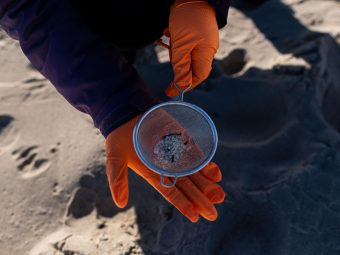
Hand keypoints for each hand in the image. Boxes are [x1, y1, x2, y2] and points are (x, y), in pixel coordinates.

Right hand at [105, 112, 225, 221]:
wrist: (128, 113)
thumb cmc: (120, 136)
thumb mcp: (115, 158)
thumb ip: (117, 180)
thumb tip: (120, 204)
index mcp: (152, 173)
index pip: (170, 192)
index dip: (182, 204)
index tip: (195, 216)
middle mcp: (167, 167)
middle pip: (187, 186)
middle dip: (200, 200)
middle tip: (213, 214)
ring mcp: (176, 155)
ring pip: (195, 173)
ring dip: (207, 185)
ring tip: (220, 197)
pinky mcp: (182, 142)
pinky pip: (197, 156)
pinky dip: (207, 165)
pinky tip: (217, 175)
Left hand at [164, 0, 218, 95]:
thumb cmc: (188, 19)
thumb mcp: (182, 46)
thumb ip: (181, 67)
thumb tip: (180, 87)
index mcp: (206, 54)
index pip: (198, 77)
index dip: (185, 85)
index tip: (170, 89)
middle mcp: (204, 49)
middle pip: (189, 66)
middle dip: (176, 62)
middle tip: (170, 52)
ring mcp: (199, 41)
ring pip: (183, 54)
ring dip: (173, 50)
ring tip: (168, 37)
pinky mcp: (192, 34)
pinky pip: (181, 44)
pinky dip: (173, 41)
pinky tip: (168, 32)